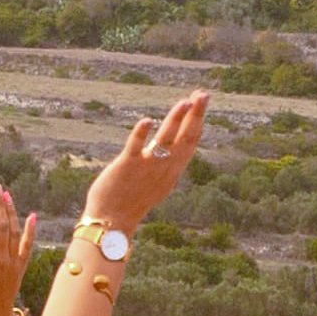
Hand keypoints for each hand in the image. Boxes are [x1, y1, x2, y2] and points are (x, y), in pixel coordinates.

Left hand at [82, 92, 210, 234]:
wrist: (113, 221)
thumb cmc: (133, 200)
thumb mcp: (158, 181)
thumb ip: (167, 162)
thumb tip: (174, 146)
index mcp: (172, 170)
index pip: (190, 141)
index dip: (198, 120)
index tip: (201, 101)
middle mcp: (164, 167)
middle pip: (185, 137)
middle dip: (195, 115)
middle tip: (203, 94)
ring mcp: (147, 166)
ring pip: (166, 139)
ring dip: (176, 119)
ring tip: (185, 102)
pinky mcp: (127, 166)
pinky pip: (136, 147)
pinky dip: (142, 134)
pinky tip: (147, 120)